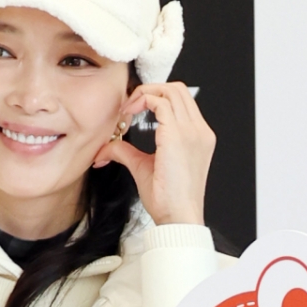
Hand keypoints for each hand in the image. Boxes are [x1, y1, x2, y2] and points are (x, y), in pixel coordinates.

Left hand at [94, 81, 215, 226]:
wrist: (177, 217)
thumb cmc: (167, 199)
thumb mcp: (144, 168)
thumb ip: (127, 152)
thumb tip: (107, 147)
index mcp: (197, 136)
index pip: (180, 100)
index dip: (155, 97)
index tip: (134, 110)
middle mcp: (198, 130)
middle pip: (178, 88)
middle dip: (150, 89)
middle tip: (129, 106)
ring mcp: (191, 130)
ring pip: (170, 90)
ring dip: (145, 93)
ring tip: (127, 109)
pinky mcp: (177, 135)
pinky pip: (160, 103)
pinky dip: (142, 102)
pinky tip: (128, 115)